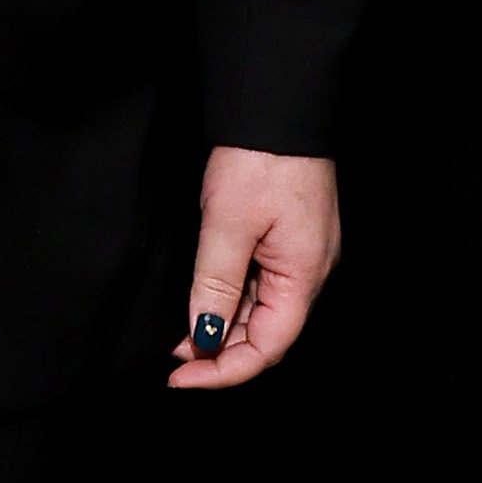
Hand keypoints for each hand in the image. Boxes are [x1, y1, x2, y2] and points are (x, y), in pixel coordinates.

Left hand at [168, 147, 340, 390]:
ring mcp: (300, 256)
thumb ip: (214, 285)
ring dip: (221, 327)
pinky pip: (259, 285)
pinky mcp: (288, 239)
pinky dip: (229, 299)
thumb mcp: (227, 225)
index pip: (267, 347)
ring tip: (179, 335)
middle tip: (173, 359)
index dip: (224, 371)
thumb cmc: (261, 159)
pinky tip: (201, 300)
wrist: (279, 103)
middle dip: (219, 353)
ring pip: (260, 312)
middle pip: (266, 334)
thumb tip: (202, 337)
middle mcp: (309, 273)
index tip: (180, 378)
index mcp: (304, 276)